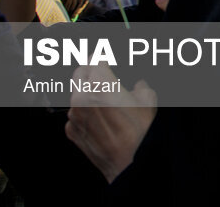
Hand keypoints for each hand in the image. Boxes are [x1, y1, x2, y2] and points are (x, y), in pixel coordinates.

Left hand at [66, 65, 156, 182]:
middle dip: (90, 70)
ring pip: (75, 93)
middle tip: (102, 74)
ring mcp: (74, 115)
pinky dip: (85, 113)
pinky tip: (100, 119)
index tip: (106, 58)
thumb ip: (140, 85)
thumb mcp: (148, 98)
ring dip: (86, 92)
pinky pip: (75, 114)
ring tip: (105, 101)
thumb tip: (138, 85)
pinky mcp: (71, 130)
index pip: (94, 58)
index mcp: (99, 83)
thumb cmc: (138, 133)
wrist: (128, 162)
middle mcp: (81, 97)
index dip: (103, 57)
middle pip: (79, 72)